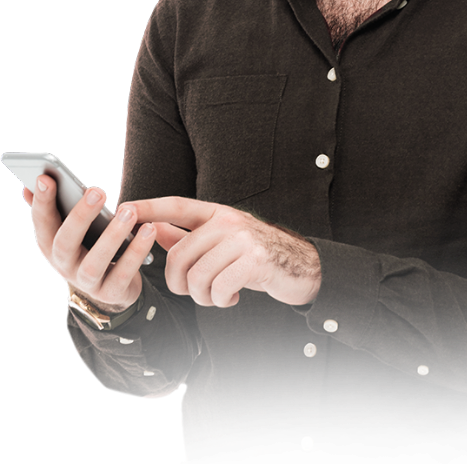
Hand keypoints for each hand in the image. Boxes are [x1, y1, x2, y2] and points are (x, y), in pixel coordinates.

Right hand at [25, 175, 156, 313]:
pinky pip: (123, 273)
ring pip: (94, 262)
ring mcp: (86, 282)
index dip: (42, 202)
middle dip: (80, 216)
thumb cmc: (90, 245)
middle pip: (65, 243)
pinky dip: (137, 252)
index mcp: (51, 244)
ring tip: (130, 211)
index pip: (42, 222)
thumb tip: (35, 181)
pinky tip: (149, 229)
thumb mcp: (72, 228)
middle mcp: (64, 265)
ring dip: (113, 235)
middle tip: (97, 191)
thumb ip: (56, 206)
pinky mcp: (111, 292)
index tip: (46, 177)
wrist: (111, 286)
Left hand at [128, 197, 320, 308]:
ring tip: (219, 294)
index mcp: (217, 212)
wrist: (303, 267)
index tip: (123, 207)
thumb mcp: (222, 242)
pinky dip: (222, 300)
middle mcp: (228, 220)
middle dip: (181, 284)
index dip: (148, 207)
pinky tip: (234, 296)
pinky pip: (218, 288)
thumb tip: (153, 228)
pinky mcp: (254, 260)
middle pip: (178, 255)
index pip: (176, 205)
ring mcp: (242, 238)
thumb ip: (188, 235)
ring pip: (196, 276)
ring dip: (203, 296)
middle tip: (199, 292)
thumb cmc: (257, 257)